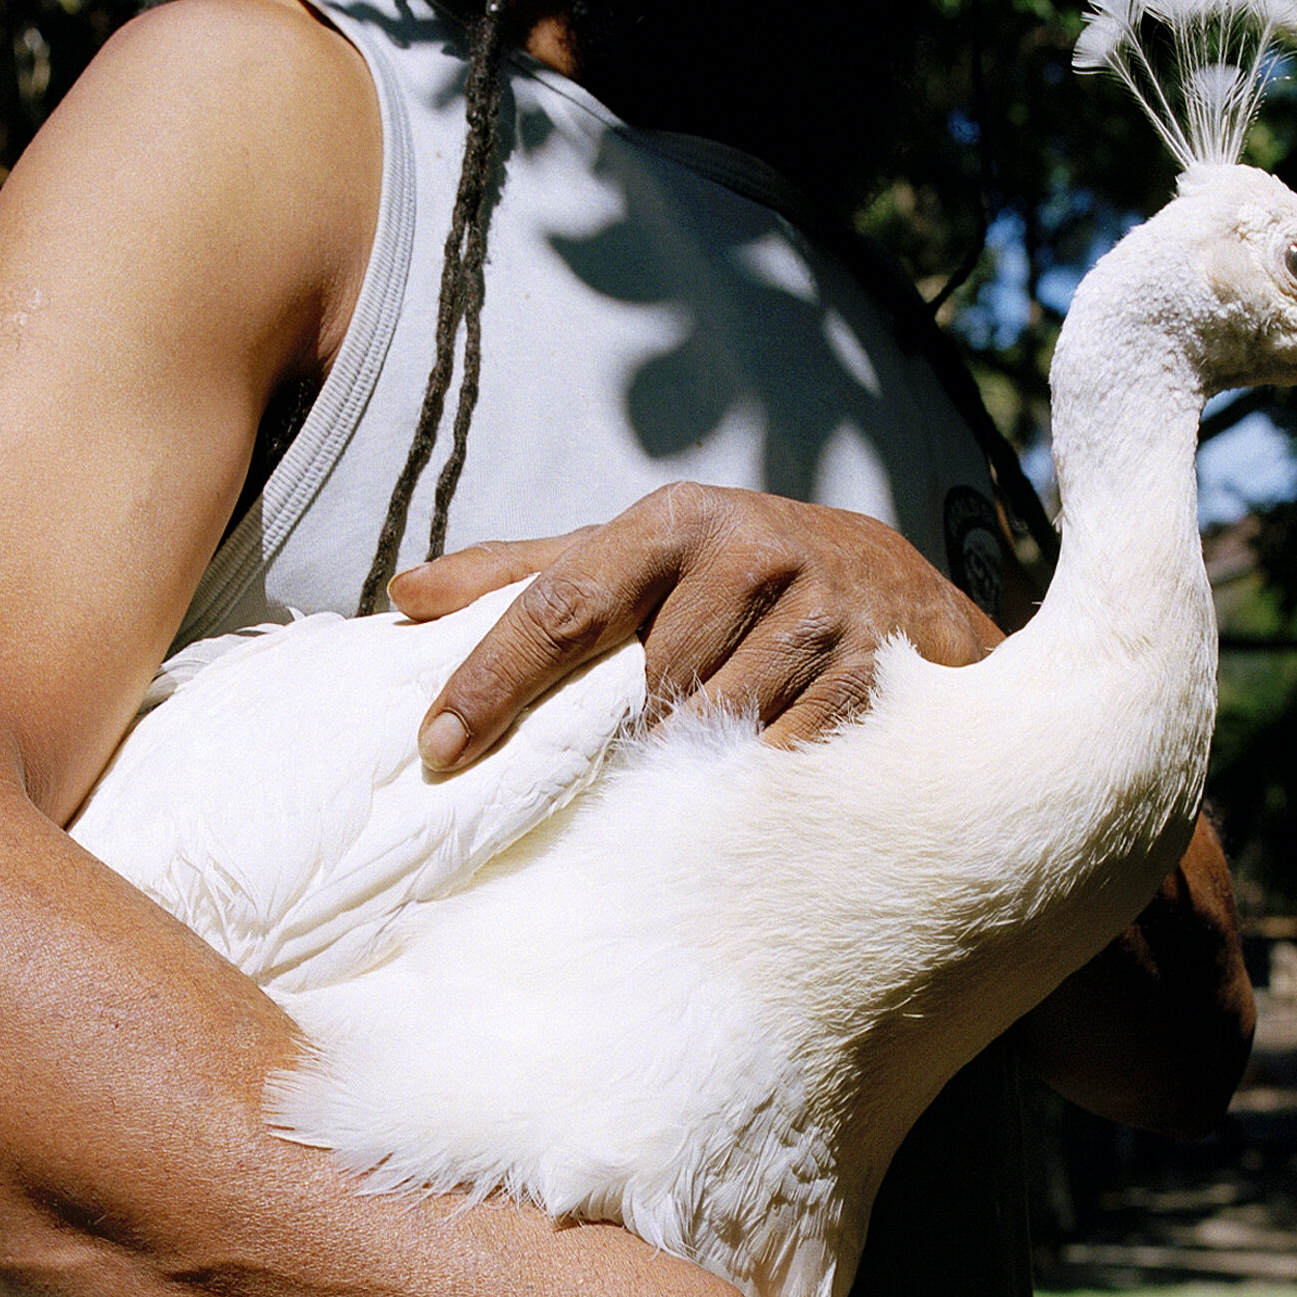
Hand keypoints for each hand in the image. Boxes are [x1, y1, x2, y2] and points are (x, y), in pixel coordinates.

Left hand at [391, 482, 1002, 770]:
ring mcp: (816, 611)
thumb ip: (524, 577)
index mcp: (673, 521)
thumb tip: (402, 597)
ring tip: (695, 753)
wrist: (894, 589)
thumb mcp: (634, 559)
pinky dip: (751, 776)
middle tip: (624, 751)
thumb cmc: (729, 578)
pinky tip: (755, 764)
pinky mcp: (869, 673)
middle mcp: (747, 551)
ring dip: (686, 758)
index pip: (560, 605)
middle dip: (618, 735)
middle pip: (640, 685)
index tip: (436, 746)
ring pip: (710, 727)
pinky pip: (777, 758)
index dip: (492, 679)